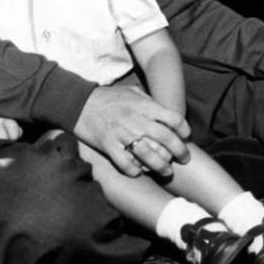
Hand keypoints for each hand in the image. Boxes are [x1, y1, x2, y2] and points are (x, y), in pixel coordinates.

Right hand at [73, 84, 191, 177]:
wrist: (78, 103)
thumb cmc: (107, 97)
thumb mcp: (132, 91)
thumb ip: (149, 100)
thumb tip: (163, 108)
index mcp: (144, 105)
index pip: (174, 118)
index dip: (184, 130)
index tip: (186, 137)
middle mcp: (136, 120)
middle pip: (166, 139)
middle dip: (180, 151)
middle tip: (184, 159)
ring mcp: (122, 134)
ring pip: (149, 155)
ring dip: (161, 166)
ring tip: (166, 171)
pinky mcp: (108, 146)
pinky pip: (126, 164)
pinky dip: (136, 171)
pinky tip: (140, 171)